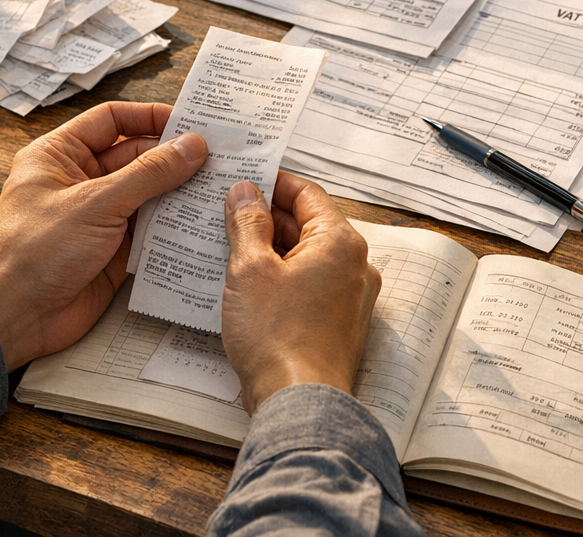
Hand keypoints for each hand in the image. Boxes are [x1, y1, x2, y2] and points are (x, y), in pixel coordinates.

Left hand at [0, 102, 208, 370]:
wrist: (13, 318)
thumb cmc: (31, 253)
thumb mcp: (94, 203)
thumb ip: (148, 174)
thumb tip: (191, 146)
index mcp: (60, 156)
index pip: (111, 121)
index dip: (149, 117)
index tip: (190, 122)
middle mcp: (80, 182)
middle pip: (136, 157)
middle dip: (173, 158)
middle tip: (217, 157)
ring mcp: (98, 217)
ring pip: (148, 194)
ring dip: (178, 193)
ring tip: (218, 187)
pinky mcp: (112, 250)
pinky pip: (150, 230)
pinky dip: (174, 227)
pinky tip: (201, 223)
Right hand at [221, 173, 381, 412]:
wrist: (299, 403)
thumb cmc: (278, 338)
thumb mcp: (250, 269)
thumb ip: (248, 223)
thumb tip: (245, 192)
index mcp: (340, 242)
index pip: (307, 193)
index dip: (272, 182)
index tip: (243, 180)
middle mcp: (356, 265)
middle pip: (308, 225)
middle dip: (266, 218)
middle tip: (226, 215)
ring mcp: (351, 297)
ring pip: (307, 257)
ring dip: (271, 251)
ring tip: (229, 248)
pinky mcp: (339, 324)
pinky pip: (310, 286)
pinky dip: (282, 279)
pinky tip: (249, 286)